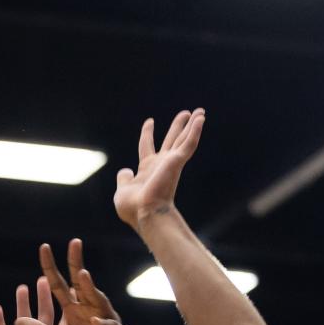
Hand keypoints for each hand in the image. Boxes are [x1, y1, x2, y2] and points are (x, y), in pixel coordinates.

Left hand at [15, 240, 140, 324]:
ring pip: (98, 302)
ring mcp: (105, 323)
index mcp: (74, 313)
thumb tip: (17, 320)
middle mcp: (90, 313)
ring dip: (90, 289)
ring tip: (83, 276)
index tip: (43, 248)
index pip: (60, 286)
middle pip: (81, 285)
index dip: (51, 269)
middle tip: (73, 243)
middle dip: (77, 264)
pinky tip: (97, 320)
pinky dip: (104, 324)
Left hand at [114, 108, 204, 229]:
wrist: (144, 213)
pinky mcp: (177, 162)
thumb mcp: (122, 190)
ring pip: (183, 139)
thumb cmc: (133, 208)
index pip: (146, 146)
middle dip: (178, 126)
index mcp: (146, 170)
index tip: (150, 121)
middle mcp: (160, 165)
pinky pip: (188, 144)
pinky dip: (195, 132)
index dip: (147, 133)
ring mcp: (170, 163)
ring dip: (192, 125)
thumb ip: (124, 179)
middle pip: (171, 140)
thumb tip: (125, 171)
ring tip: (200, 111)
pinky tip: (201, 119)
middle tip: (187, 113)